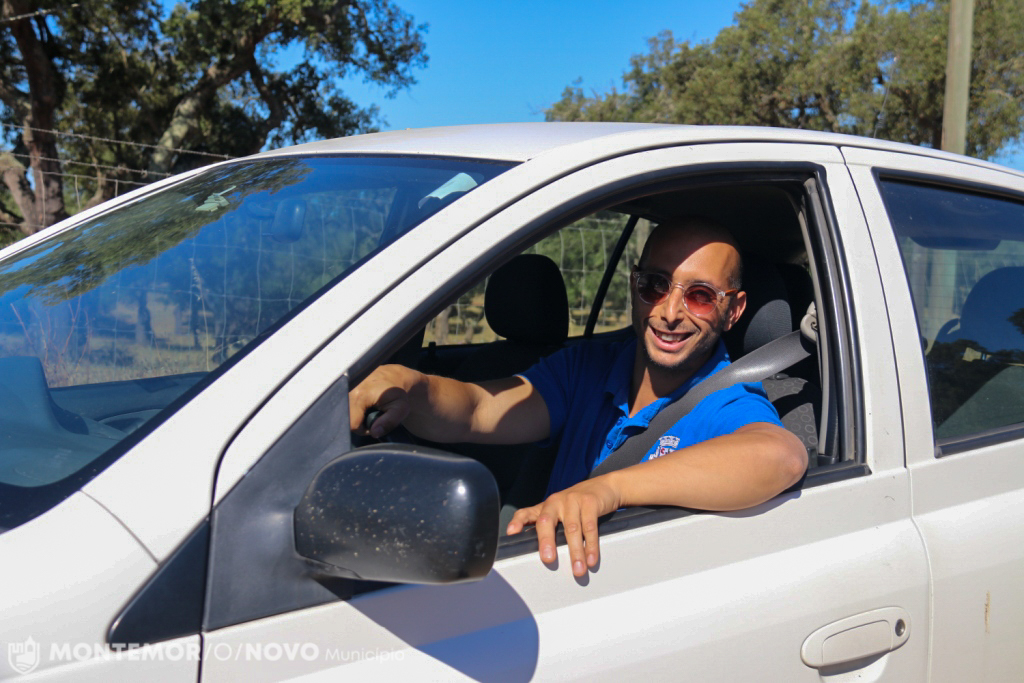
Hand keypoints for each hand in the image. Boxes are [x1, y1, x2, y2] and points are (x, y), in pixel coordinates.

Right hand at [348, 365, 416, 438]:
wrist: (393, 376)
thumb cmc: (397, 393)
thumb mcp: (400, 408)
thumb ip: (389, 422)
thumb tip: (374, 433)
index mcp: (360, 395)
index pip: (352, 424)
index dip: (362, 429)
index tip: (373, 423)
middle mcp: (348, 390)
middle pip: (346, 419)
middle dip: (358, 422)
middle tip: (371, 416)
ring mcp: (345, 388)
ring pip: (345, 413)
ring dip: (355, 415)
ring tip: (367, 409)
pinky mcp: (344, 388)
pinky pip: (344, 406)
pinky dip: (353, 409)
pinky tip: (362, 405)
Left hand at [506, 476, 621, 577]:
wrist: (604, 486)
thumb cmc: (578, 504)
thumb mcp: (560, 512)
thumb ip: (550, 528)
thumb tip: (543, 556)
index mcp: (546, 506)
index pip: (526, 512)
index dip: (517, 522)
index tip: (511, 533)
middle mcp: (556, 501)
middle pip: (546, 521)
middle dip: (546, 541)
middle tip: (548, 559)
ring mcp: (572, 500)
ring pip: (572, 529)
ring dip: (575, 552)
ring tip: (577, 570)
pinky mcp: (590, 502)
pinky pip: (589, 527)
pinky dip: (591, 545)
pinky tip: (591, 559)